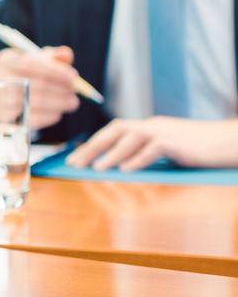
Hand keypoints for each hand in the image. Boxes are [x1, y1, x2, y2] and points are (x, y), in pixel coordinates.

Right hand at [0, 45, 79, 129]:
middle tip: (74, 90)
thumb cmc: (24, 75)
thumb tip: (66, 54)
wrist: (2, 97)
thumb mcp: (35, 60)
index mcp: (6, 61)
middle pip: (35, 84)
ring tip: (72, 102)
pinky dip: (50, 116)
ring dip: (60, 103)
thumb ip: (52, 56)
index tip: (73, 76)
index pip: (31, 64)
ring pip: (37, 102)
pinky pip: (33, 118)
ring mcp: (1, 100)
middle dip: (61, 88)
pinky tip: (58, 112)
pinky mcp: (7, 118)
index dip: (55, 70)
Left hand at [67, 117, 237, 171]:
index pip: (113, 130)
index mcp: (148, 126)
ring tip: (96, 169)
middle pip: (115, 131)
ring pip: (131, 138)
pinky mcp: (178, 142)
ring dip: (112, 154)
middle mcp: (152, 125)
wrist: (228, 142)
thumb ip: (145, 153)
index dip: (93, 143)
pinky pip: (153, 149)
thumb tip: (119, 169)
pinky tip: (126, 171)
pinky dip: (138, 159)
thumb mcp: (167, 149)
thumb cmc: (198, 149)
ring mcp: (165, 132)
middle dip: (92, 147)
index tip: (74, 158)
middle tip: (75, 164)